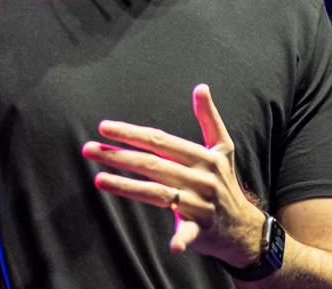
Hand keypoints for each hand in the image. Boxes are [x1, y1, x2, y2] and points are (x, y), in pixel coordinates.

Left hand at [82, 84, 266, 265]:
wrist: (242, 227)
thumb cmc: (224, 182)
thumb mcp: (223, 148)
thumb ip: (209, 118)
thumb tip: (201, 87)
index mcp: (204, 156)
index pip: (160, 140)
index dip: (131, 133)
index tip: (105, 127)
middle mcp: (201, 178)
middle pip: (153, 164)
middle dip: (119, 155)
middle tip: (89, 149)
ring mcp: (200, 204)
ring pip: (158, 193)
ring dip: (126, 186)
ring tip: (98, 179)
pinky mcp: (200, 229)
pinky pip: (188, 232)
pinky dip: (181, 238)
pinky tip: (172, 245)